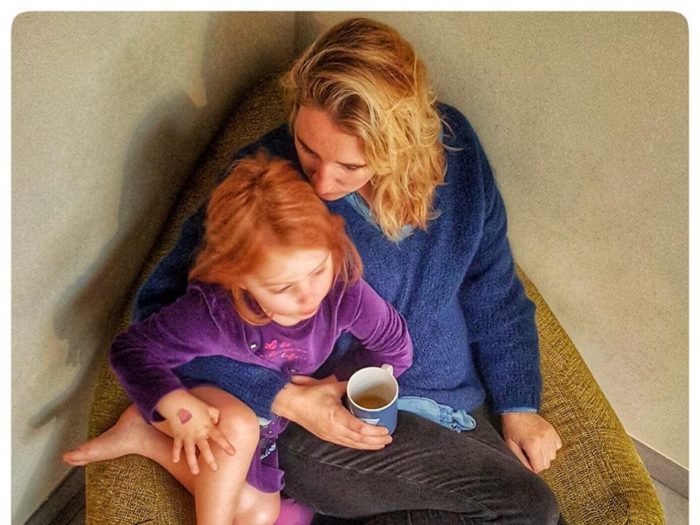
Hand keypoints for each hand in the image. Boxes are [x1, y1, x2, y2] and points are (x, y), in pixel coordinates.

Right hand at [156, 389, 235, 474]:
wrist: (178, 402)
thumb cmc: (196, 404)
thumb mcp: (210, 408)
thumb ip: (216, 416)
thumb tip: (216, 423)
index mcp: (208, 427)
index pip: (219, 438)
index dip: (226, 446)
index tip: (233, 453)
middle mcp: (198, 434)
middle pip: (205, 449)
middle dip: (210, 460)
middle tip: (215, 470)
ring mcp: (187, 436)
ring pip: (190, 453)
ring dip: (192, 463)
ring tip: (195, 473)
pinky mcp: (178, 435)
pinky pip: (176, 446)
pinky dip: (175, 453)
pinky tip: (176, 461)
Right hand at [271, 375, 391, 449]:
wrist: (290, 404)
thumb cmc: (309, 395)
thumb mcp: (331, 387)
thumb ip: (348, 386)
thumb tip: (362, 383)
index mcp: (335, 417)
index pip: (358, 428)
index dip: (374, 431)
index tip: (385, 429)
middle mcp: (334, 430)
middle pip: (358, 440)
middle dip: (375, 441)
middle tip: (389, 438)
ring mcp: (330, 435)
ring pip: (353, 444)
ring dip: (368, 445)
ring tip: (382, 444)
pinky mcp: (327, 437)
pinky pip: (346, 443)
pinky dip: (358, 445)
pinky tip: (365, 444)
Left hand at [501, 412, 561, 472]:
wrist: (517, 409)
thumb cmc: (512, 427)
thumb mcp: (511, 445)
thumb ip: (520, 459)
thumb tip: (529, 471)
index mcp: (532, 445)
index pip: (539, 467)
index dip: (532, 467)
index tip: (527, 461)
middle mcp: (544, 441)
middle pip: (547, 463)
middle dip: (538, 462)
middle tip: (529, 454)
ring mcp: (550, 435)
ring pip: (553, 456)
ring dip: (545, 455)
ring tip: (535, 448)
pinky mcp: (553, 431)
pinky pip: (557, 446)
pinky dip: (551, 447)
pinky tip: (542, 443)